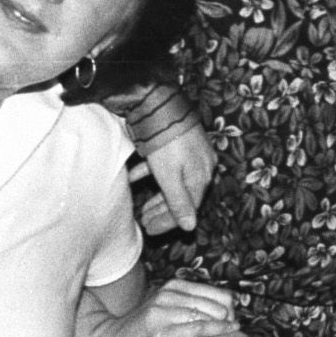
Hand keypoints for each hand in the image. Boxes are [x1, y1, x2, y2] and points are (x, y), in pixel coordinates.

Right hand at [73, 277, 239, 336]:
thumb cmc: (139, 333)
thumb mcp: (163, 310)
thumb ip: (187, 305)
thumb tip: (227, 309)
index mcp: (170, 287)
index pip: (216, 292)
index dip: (231, 308)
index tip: (233, 322)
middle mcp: (167, 295)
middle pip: (218, 302)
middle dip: (231, 318)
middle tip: (233, 331)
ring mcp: (162, 313)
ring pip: (210, 313)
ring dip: (225, 325)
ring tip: (231, 336)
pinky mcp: (161, 333)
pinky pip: (199, 327)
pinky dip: (219, 329)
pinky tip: (231, 331)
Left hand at [136, 116, 216, 231]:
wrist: (160, 105)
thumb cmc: (166, 143)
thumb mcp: (170, 177)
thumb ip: (178, 203)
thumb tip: (190, 228)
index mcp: (201, 177)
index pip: (188, 208)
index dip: (168, 222)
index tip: (151, 231)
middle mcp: (200, 166)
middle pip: (181, 196)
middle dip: (161, 212)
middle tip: (144, 222)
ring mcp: (189, 153)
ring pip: (172, 182)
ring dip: (156, 196)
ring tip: (140, 207)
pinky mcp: (177, 143)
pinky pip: (165, 166)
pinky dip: (150, 175)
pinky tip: (134, 178)